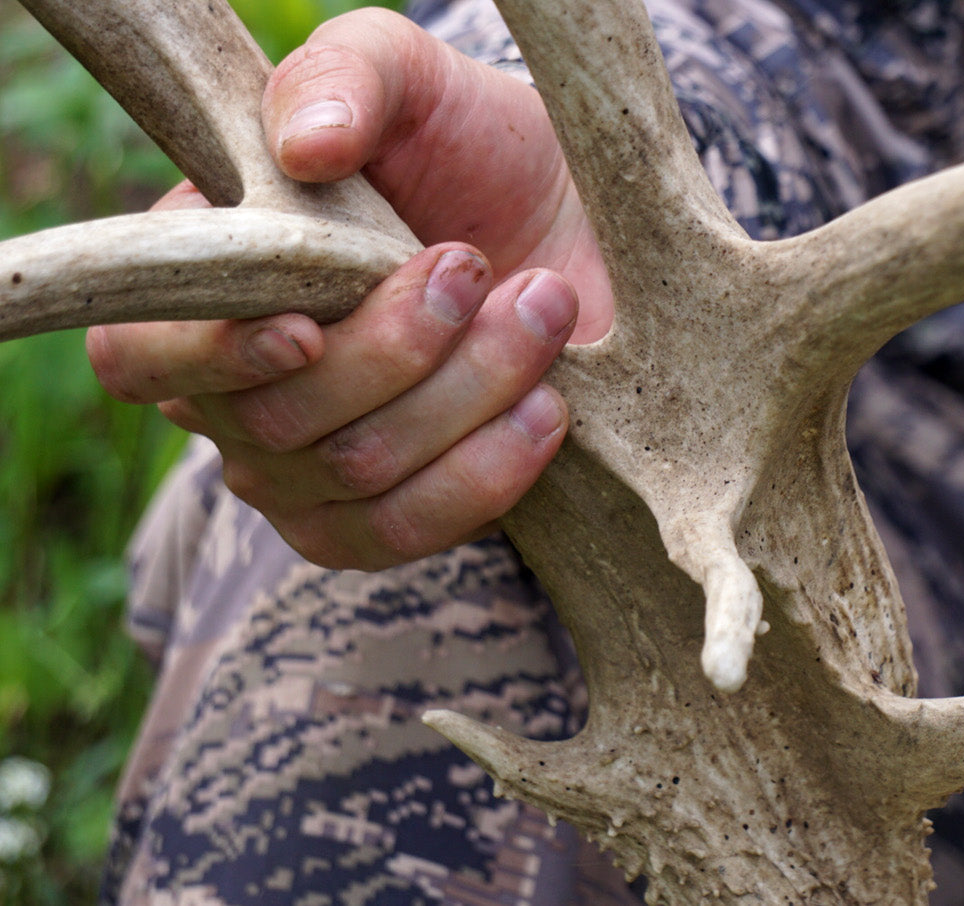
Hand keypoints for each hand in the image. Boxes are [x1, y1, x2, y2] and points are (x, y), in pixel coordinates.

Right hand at [86, 9, 611, 569]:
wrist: (580, 224)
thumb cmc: (473, 149)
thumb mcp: (414, 81)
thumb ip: (347, 78)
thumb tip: (303, 147)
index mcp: (210, 284)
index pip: (139, 353)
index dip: (210, 355)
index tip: (307, 327)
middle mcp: (241, 391)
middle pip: (275, 421)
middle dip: (395, 348)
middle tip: (474, 265)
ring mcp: (313, 468)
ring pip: (358, 472)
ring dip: (463, 394)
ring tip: (541, 308)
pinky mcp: (391, 517)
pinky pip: (410, 529)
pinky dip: (486, 472)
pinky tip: (545, 407)